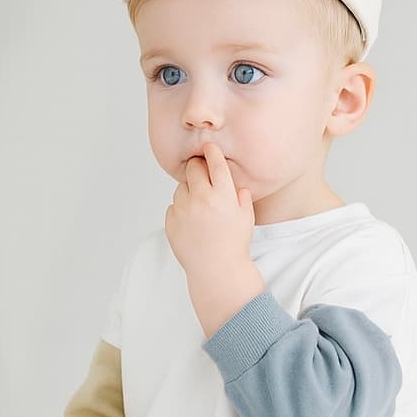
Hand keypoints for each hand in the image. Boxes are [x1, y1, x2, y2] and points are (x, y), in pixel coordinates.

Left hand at [164, 140, 254, 280]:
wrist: (215, 269)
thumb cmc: (234, 244)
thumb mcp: (246, 217)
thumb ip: (241, 196)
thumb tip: (235, 184)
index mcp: (222, 195)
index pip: (215, 163)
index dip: (211, 151)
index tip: (208, 147)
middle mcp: (201, 198)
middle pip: (193, 168)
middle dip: (197, 167)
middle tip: (201, 172)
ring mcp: (183, 209)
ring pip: (181, 187)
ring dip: (189, 190)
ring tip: (199, 208)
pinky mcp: (171, 221)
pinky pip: (173, 206)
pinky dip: (181, 209)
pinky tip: (192, 222)